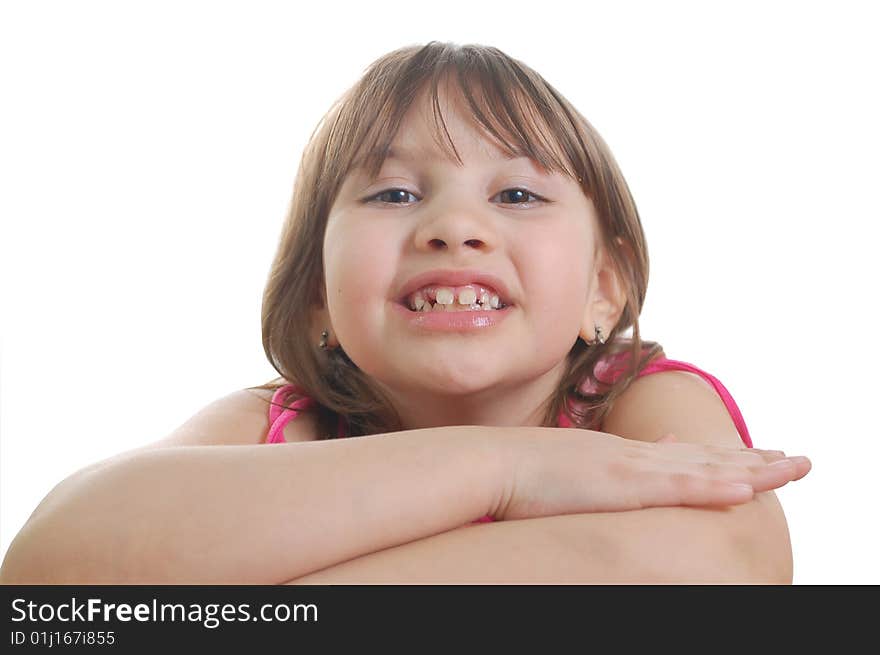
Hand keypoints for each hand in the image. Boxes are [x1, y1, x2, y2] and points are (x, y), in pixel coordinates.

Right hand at [494, 427, 810, 520]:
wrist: (493, 460)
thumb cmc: (522, 473)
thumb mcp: (571, 468)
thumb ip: (607, 466)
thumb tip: (630, 461)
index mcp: (622, 456)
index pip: (685, 457)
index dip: (725, 458)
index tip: (755, 459)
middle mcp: (635, 456)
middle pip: (707, 458)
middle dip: (755, 461)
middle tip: (795, 462)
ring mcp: (631, 467)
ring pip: (706, 469)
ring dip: (754, 470)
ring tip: (794, 469)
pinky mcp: (621, 484)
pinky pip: (678, 488)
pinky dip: (714, 487)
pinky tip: (747, 489)